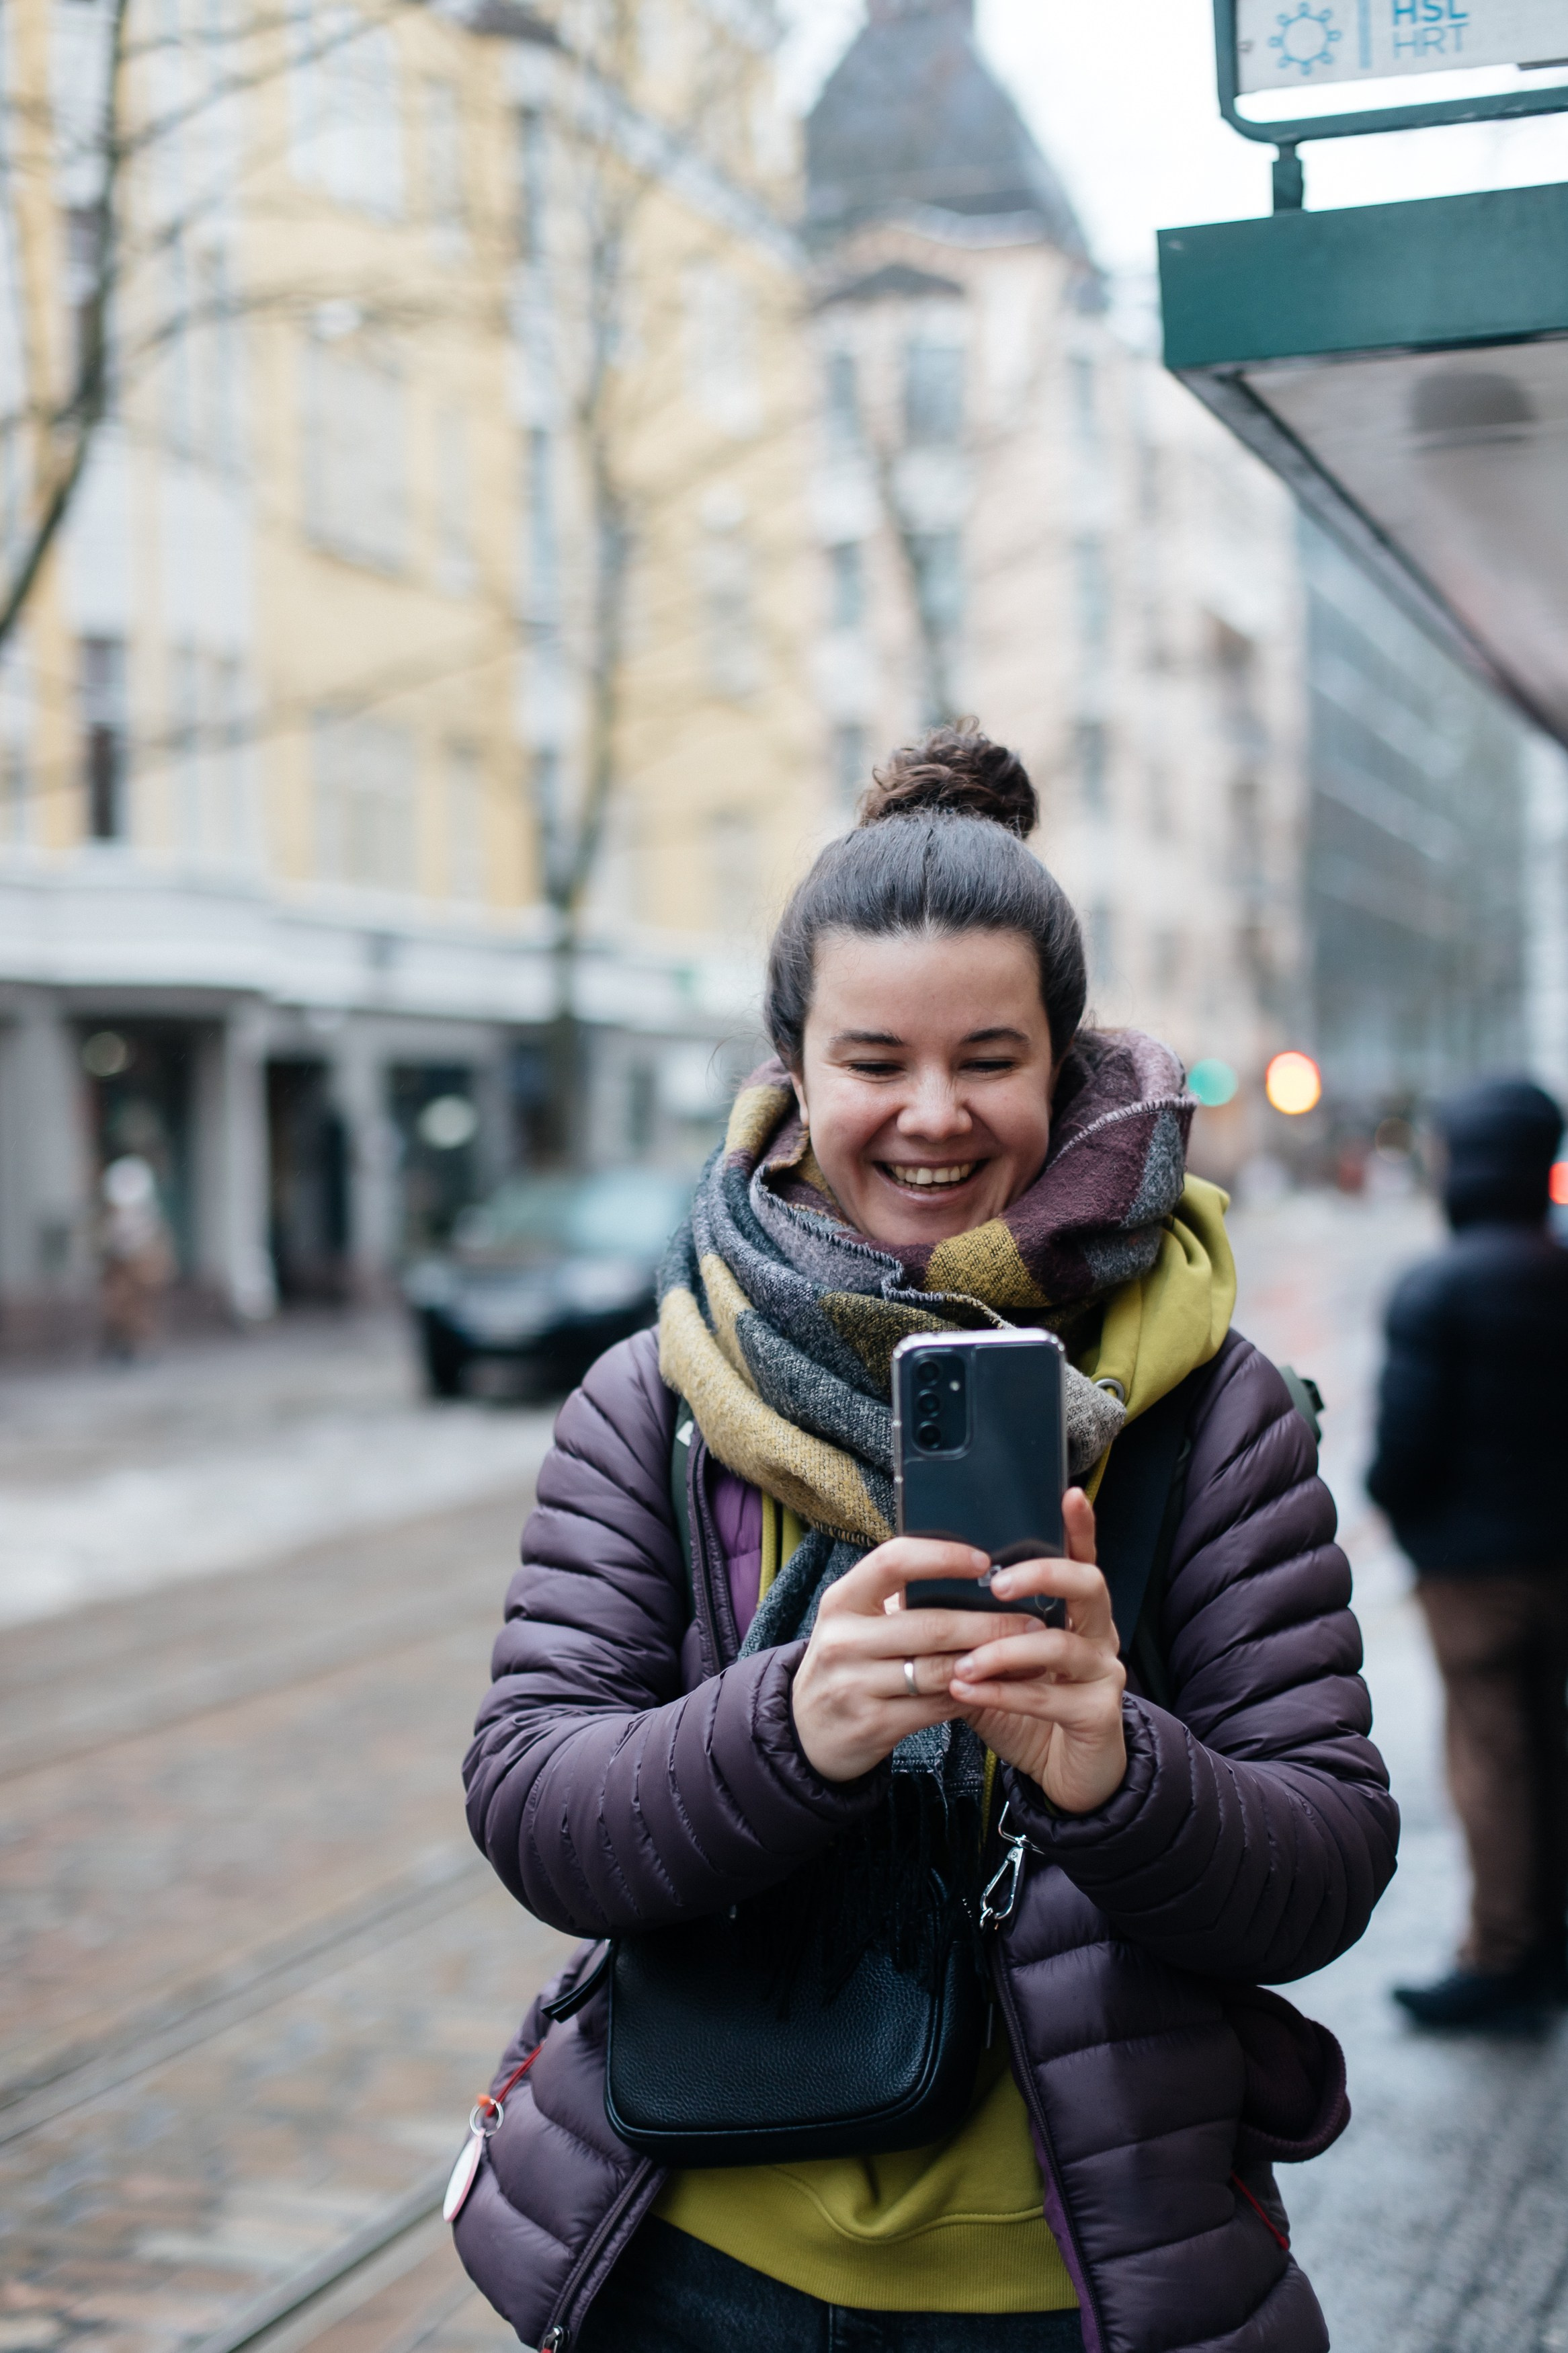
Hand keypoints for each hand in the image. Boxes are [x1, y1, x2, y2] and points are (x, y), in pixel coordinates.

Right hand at [790, 1536, 1035, 1782]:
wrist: (807, 1730)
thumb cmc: (848, 1661)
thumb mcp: (855, 1621)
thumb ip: (898, 1598)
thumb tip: (976, 1571)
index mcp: (841, 1601)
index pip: (893, 1562)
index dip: (942, 1557)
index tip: (984, 1560)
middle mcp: (844, 1640)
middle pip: (931, 1624)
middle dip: (989, 1623)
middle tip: (1032, 1620)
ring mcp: (855, 1685)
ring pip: (940, 1670)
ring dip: (992, 1663)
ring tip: (1029, 1656)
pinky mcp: (873, 1724)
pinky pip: (937, 1708)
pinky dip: (974, 1696)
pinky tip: (999, 1687)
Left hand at [947, 1490, 1126, 1814]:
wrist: (1063, 1774)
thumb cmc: (1025, 1707)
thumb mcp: (992, 1661)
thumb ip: (967, 1628)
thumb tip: (907, 1595)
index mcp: (1074, 1612)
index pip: (1081, 1558)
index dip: (1080, 1526)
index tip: (1065, 1494)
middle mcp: (1098, 1634)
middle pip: (1089, 1585)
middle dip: (1043, 1576)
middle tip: (997, 1583)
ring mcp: (1104, 1673)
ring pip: (1062, 1644)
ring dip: (1004, 1649)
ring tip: (961, 1662)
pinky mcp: (1098, 1714)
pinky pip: (1049, 1697)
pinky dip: (1003, 1692)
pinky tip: (965, 1692)